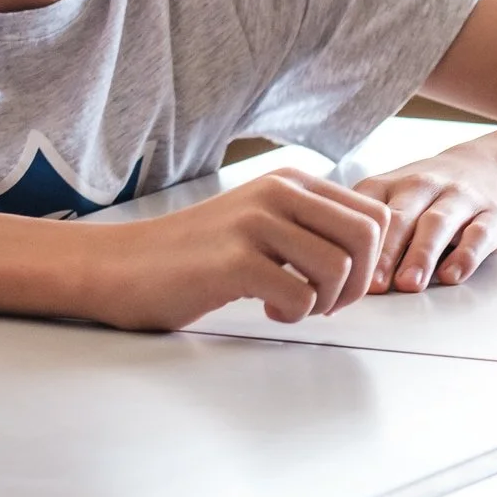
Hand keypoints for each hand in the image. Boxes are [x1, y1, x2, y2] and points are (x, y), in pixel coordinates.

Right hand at [86, 168, 390, 331]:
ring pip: (338, 268)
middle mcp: (276, 192)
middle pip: (367, 238)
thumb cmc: (193, 254)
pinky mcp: (234, 260)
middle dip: (358, 284)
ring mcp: (254, 223)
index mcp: (289, 181)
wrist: (123, 265)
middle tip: (323, 302)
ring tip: (289, 305)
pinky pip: (300, 295)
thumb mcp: (258, 220)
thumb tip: (371, 251)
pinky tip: (265, 309)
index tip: (337, 284)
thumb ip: (307, 225)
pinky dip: (293, 314)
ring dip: (324, 302)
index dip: (370, 261)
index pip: (374, 214)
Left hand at [356, 144, 496, 292]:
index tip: (344, 274)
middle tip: (374, 285)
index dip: (354, 241)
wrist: (493, 165)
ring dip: (421, 254)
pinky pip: (479, 233)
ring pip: (437, 224)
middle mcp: (423, 186)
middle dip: (386, 252)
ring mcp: (459, 198)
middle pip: (400, 218)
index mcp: (391, 185)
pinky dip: (466, 255)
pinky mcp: (492, 214)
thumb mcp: (395, 197)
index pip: (368, 210)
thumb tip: (334, 280)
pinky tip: (452, 276)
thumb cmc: (429, 194)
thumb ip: (369, 233)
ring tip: (409, 285)